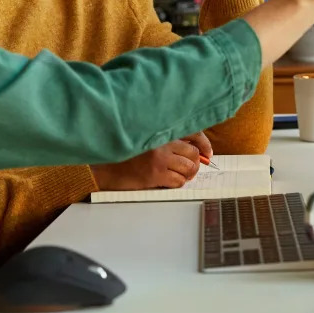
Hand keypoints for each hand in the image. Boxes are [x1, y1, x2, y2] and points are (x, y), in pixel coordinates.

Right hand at [91, 132, 212, 190]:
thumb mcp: (145, 138)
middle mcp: (161, 142)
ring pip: (189, 168)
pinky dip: (178, 182)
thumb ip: (165, 137)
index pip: (192, 132)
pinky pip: (178, 181)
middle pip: (193, 153)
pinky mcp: (155, 175)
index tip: (207, 152)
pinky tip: (170, 181)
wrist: (106, 166)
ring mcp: (159, 159)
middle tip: (191, 167)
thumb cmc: (125, 153)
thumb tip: (193, 147)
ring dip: (188, 174)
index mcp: (160, 129)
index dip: (204, 143)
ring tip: (181, 174)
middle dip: (195, 162)